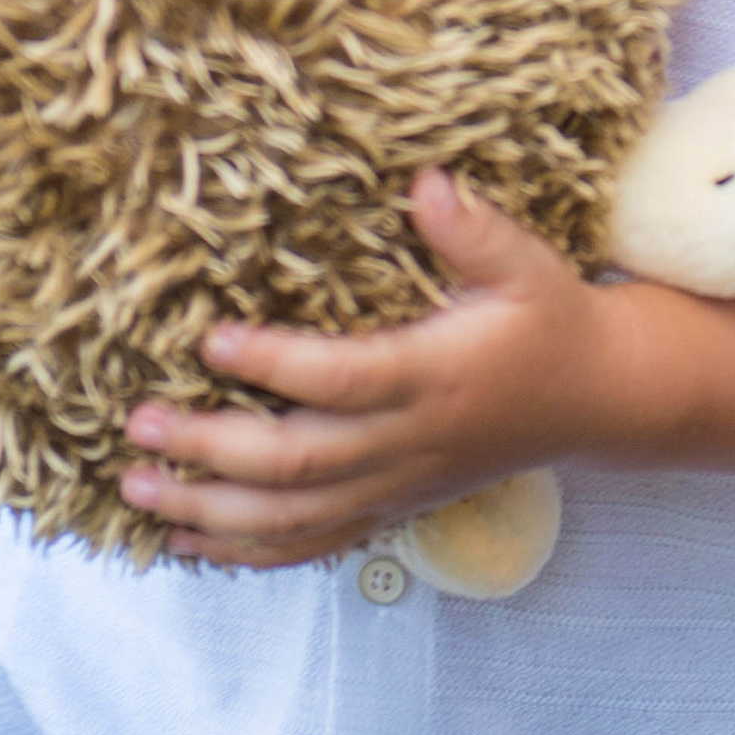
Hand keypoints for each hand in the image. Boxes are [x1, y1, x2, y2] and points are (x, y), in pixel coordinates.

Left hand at [120, 171, 616, 571]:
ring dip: (210, 510)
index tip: (209, 338)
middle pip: (297, 462)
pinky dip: (247, 550)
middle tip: (139, 425)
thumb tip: (425, 184)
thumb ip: (473, 229)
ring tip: (137, 489)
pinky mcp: (392, 509)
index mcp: (433, 378)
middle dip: (211, 449)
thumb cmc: (550, 322)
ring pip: (293, 517)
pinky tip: (188, 541)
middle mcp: (407, 443)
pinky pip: (313, 542)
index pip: (341, 380)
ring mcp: (396, 486)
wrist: (597, 401)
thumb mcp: (525, 266)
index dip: (273, 365)